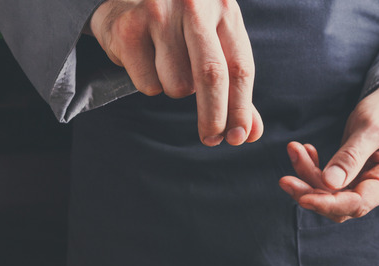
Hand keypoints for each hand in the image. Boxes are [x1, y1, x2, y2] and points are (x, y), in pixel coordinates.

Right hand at [88, 0, 262, 145]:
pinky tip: (145, 58)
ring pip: (177, 84)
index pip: (240, 67)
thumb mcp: (215, 43)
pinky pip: (148, 83)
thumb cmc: (180, 24)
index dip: (241, 108)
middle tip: (212, 139)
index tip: (240, 137)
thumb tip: (249, 132)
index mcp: (225, 9)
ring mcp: (159, 14)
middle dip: (214, 116)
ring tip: (167, 64)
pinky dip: (149, 83)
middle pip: (211, 75)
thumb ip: (234, 87)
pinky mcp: (129, 28)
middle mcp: (194, 6)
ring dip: (175, 88)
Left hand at [279, 82, 378, 222]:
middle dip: (310, 192)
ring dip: (308, 176)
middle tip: (284, 179)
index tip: (303, 198)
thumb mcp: (371, 127)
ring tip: (294, 150)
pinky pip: (328, 183)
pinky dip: (313, 169)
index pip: (358, 204)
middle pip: (339, 205)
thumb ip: (351, 156)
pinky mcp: (352, 178)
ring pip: (329, 194)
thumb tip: (330, 183)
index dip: (328, 204)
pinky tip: (305, 152)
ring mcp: (365, 185)